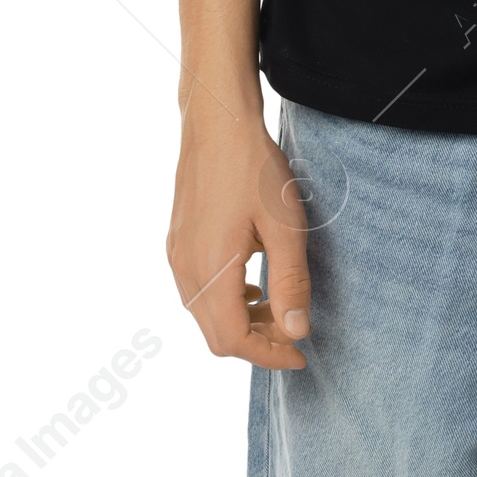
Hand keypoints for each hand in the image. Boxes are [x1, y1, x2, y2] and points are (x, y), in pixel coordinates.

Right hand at [167, 110, 309, 369]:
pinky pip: (196, 291)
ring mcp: (176, 254)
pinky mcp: (177, 240)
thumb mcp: (285, 224)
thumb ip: (291, 281)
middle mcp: (185, 269)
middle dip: (256, 342)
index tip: (300, 355)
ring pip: (204, 314)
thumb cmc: (254, 167)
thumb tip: (297, 332)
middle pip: (215, 334)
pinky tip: (252, 284)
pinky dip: (225, 301)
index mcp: (209, 270)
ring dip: (240, 322)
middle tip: (293, 334)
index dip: (268, 355)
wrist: (217, 121)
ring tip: (277, 309)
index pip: (233, 340)